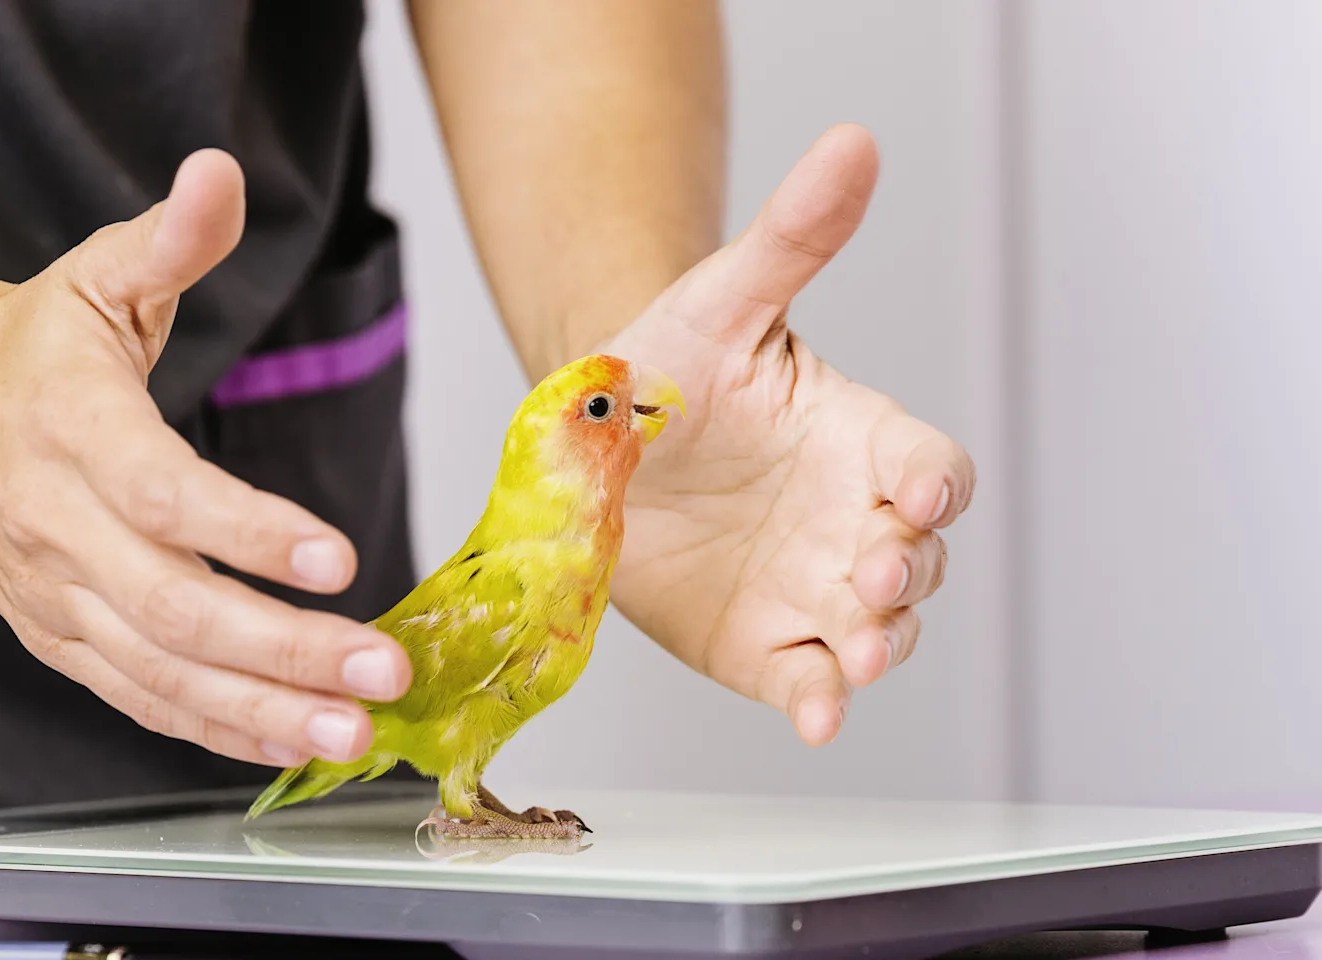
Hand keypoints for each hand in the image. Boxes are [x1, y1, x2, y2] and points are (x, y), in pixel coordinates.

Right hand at [0, 150, 410, 765]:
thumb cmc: (34, 346)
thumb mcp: (98, 274)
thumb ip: (170, 239)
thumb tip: (221, 172)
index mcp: (71, 429)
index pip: (163, 494)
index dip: (247, 530)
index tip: (335, 557)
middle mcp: (56, 527)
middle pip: (175, 607)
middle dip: (285, 648)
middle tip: (381, 672)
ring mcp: (54, 596)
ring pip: (161, 673)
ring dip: (261, 710)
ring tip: (352, 734)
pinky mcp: (59, 638)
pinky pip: (139, 698)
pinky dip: (215, 729)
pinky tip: (287, 743)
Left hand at [603, 124, 975, 745]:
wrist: (597, 439)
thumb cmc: (671, 365)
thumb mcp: (723, 300)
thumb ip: (792, 237)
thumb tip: (851, 143)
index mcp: (858, 441)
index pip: (930, 468)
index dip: (933, 484)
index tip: (916, 492)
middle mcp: (850, 520)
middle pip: (919, 559)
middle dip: (907, 573)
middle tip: (870, 573)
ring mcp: (812, 586)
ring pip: (880, 627)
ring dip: (880, 643)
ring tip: (858, 650)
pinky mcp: (766, 641)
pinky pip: (808, 678)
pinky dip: (820, 702)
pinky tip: (817, 718)